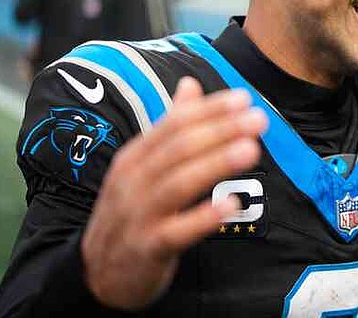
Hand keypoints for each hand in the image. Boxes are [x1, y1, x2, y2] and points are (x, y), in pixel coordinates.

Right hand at [81, 77, 267, 309]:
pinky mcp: (147, 248)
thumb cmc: (132, 210)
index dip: (209, 110)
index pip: (174, 124)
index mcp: (136, 156)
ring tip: (250, 149)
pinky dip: (202, 218)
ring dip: (216, 164)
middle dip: (220, 130)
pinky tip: (231, 205)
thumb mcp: (144, 165)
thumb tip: (190, 84)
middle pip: (179, 148)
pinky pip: (176, 231)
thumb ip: (170, 126)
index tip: (243, 98)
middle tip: (258, 120)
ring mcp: (138, 214)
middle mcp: (133, 180)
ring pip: (178, 184)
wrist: (99, 272)